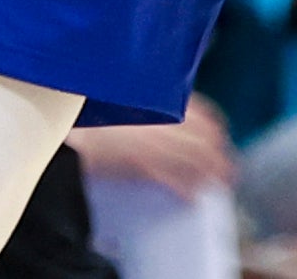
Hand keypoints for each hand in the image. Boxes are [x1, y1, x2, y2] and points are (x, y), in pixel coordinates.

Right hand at [72, 98, 233, 196]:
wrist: (69, 125)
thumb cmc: (96, 109)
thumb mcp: (130, 97)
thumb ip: (153, 101)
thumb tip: (169, 111)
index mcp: (164, 99)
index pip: (206, 114)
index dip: (216, 130)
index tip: (220, 140)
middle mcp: (165, 118)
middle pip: (207, 140)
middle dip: (220, 156)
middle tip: (227, 169)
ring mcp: (155, 141)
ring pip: (196, 160)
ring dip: (211, 174)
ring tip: (219, 184)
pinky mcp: (141, 164)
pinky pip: (173, 180)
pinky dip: (186, 190)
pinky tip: (192, 198)